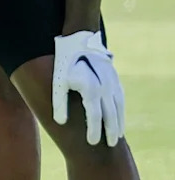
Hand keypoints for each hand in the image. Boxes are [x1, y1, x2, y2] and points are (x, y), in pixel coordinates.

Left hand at [53, 30, 124, 145]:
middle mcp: (105, 88)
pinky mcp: (114, 75)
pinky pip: (120, 96)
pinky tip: (119, 113)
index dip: (93, 131)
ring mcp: (112, 81)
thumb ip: (59, 102)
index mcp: (91, 89)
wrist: (80, 36)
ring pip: (119, 106)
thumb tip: (59, 122)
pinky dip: (121, 108)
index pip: (95, 117)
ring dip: (119, 121)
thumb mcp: (58, 80)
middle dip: (111, 131)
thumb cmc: (65, 58)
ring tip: (117, 133)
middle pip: (111, 115)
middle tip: (111, 143)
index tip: (92, 142)